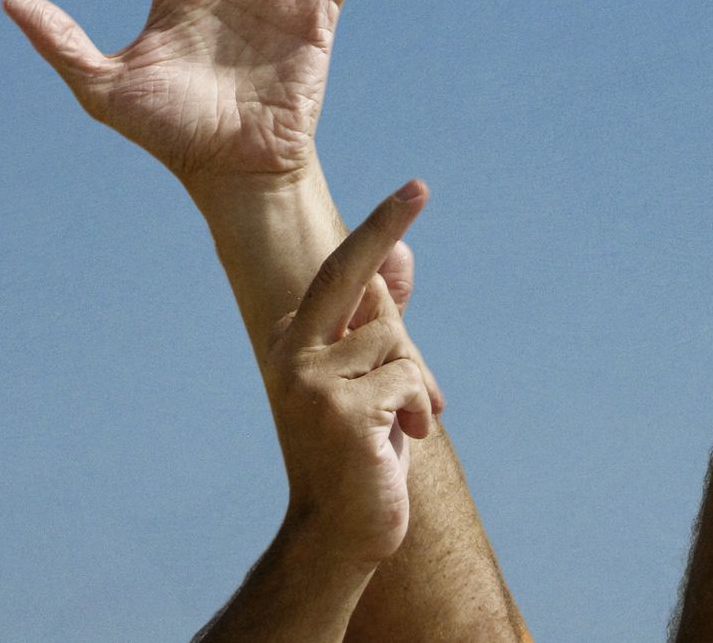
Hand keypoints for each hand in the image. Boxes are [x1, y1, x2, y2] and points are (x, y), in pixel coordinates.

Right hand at [266, 181, 445, 565]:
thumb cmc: (359, 449)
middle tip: (420, 184)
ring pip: (397, 341)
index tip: (416, 185)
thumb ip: (382, 319)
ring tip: (390, 429)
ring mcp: (310, 380)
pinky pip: (406, 380)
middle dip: (385, 225)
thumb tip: (402, 257)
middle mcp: (292, 351)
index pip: (342, 270)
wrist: (339, 529)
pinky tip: (391, 445)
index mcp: (295, 337)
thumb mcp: (372, 377)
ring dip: (411, 386)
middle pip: (350, 275)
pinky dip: (414, 412)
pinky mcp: (339, 410)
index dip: (381, 227)